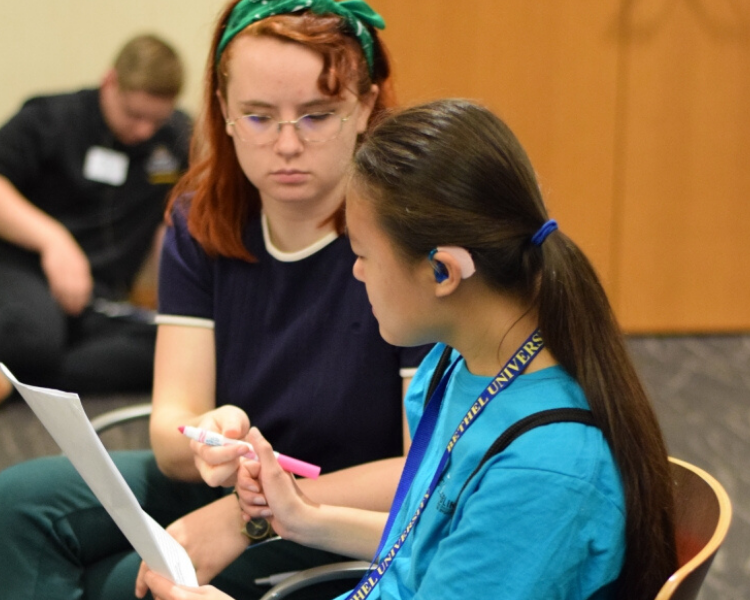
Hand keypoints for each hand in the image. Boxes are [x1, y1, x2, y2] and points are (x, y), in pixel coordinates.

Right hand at [39, 228, 91, 314]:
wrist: (53, 240)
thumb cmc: (66, 255)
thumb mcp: (76, 264)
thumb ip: (79, 278)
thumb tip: (83, 296)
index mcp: (82, 267)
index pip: (85, 286)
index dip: (83, 299)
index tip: (80, 309)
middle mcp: (75, 267)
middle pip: (77, 288)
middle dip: (75, 302)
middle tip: (73, 312)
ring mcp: (63, 266)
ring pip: (66, 286)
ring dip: (66, 299)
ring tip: (65, 309)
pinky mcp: (52, 265)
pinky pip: (55, 281)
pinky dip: (56, 291)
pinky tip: (56, 298)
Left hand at [134, 495, 247, 593]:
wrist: (242, 512)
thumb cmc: (218, 517)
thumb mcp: (191, 525)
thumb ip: (178, 544)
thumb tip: (169, 565)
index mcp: (172, 533)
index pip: (148, 561)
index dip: (143, 580)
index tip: (141, 591)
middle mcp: (180, 544)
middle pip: (161, 576)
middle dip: (159, 589)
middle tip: (159, 596)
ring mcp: (195, 555)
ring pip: (177, 584)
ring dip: (175, 592)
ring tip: (177, 594)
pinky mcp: (210, 565)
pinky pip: (196, 584)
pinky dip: (195, 589)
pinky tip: (196, 591)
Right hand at [191, 406, 251, 487]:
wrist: (228, 429)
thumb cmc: (227, 420)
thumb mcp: (230, 415)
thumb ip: (231, 422)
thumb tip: (231, 434)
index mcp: (199, 445)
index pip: (209, 455)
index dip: (227, 453)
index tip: (245, 447)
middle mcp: (203, 463)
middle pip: (212, 477)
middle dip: (232, 467)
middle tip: (248, 454)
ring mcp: (214, 473)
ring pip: (225, 482)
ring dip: (240, 472)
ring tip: (251, 458)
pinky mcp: (227, 479)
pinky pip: (235, 483)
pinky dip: (246, 476)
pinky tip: (254, 464)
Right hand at [235, 427, 315, 541]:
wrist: (298, 523)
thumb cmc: (286, 497)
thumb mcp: (273, 471)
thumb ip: (263, 450)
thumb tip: (252, 428)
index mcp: (266, 467)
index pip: (242, 471)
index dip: (245, 482)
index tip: (257, 487)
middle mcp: (264, 478)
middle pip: (241, 486)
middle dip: (251, 497)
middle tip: (265, 500)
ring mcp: (263, 492)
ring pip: (243, 499)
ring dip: (254, 508)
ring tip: (269, 509)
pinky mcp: (262, 507)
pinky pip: (248, 509)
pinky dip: (254, 515)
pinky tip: (264, 517)